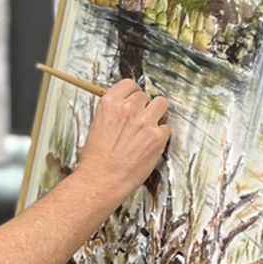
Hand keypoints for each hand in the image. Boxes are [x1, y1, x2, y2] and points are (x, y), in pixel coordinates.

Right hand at [75, 79, 171, 198]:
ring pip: (161, 104)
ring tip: (150, 126)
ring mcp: (145, 121)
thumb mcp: (97, 125)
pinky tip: (151, 144)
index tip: (135, 100)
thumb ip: (113, 113)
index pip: (130, 84)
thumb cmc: (96, 159)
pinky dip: (161, 135)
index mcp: (110, 103)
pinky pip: (166, 128)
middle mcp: (128, 108)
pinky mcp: (157, 137)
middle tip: (140, 120)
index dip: (133, 93)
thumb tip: (124, 109)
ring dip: (157, 114)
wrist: (102, 179)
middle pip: (146, 95)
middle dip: (144, 106)